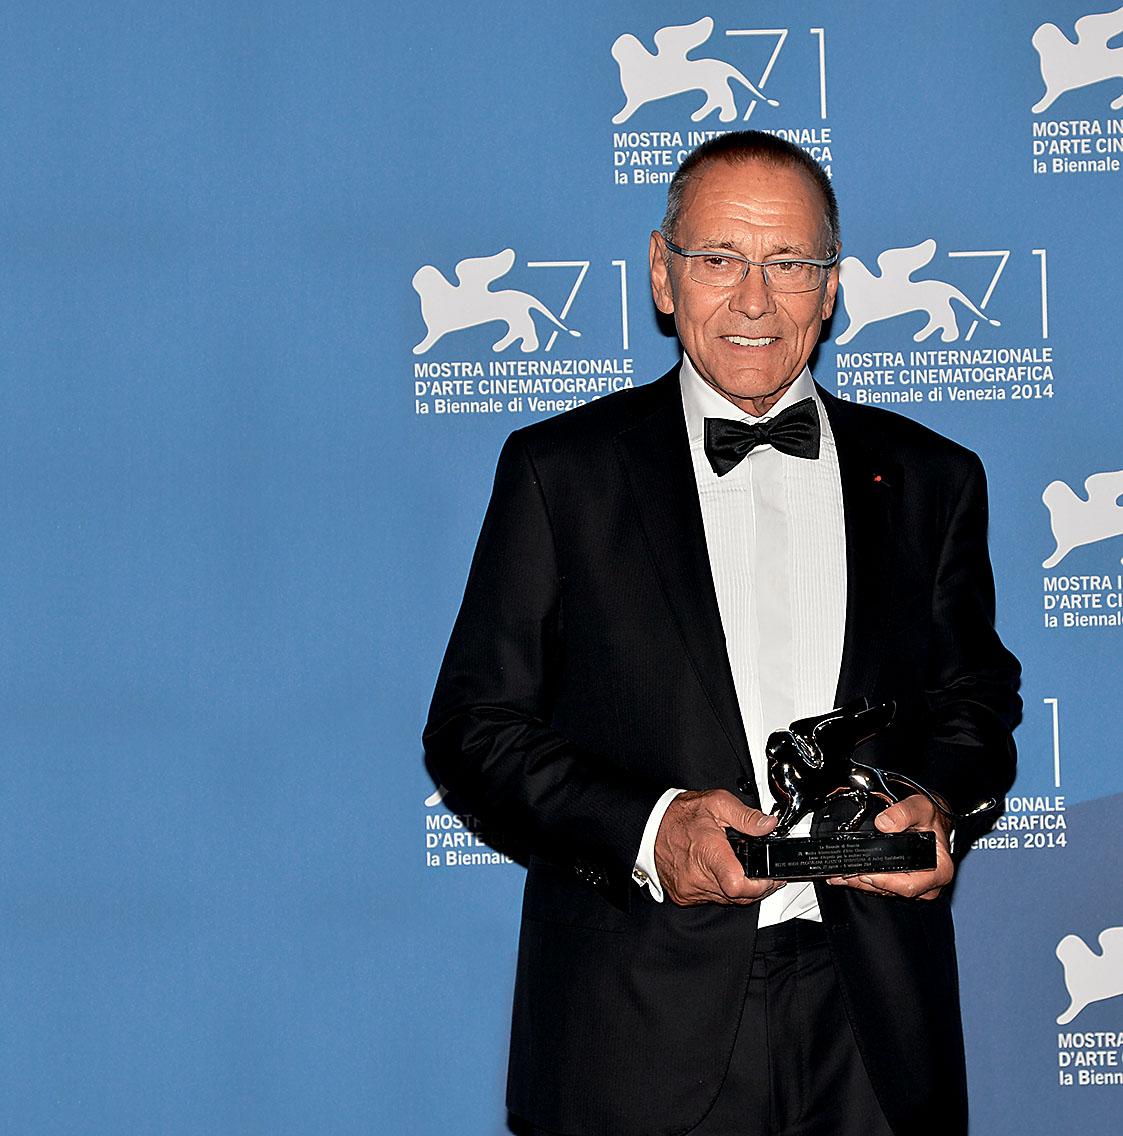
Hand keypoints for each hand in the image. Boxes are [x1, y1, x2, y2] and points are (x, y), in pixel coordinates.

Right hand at [654, 789, 785, 905]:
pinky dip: (720, 889)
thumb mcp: (716, 803)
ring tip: (740, 868)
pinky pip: (711, 899)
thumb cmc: (680, 815)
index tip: (770, 878)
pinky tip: (720, 872)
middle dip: (755, 886)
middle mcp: (698, 877)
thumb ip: (745, 816)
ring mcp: (690, 890)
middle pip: (738, 896)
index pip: (739, 886)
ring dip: (738, 889)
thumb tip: (768, 825)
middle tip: (761, 871)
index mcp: (709, 853)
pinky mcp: (684, 896)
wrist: (650, 826)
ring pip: (726, 901)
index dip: (762, 885)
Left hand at [827, 793, 953, 899]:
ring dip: (860, 883)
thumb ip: (904, 813)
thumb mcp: (921, 808)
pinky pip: (881, 885)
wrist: (930, 821)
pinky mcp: (901, 883)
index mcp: (939, 870)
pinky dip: (863, 880)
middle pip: (892, 890)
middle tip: (841, 874)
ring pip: (883, 890)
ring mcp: (914, 886)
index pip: (910, 885)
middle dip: (864, 882)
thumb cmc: (929, 818)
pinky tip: (848, 873)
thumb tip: (884, 824)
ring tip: (838, 874)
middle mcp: (927, 884)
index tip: (866, 874)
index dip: (885, 882)